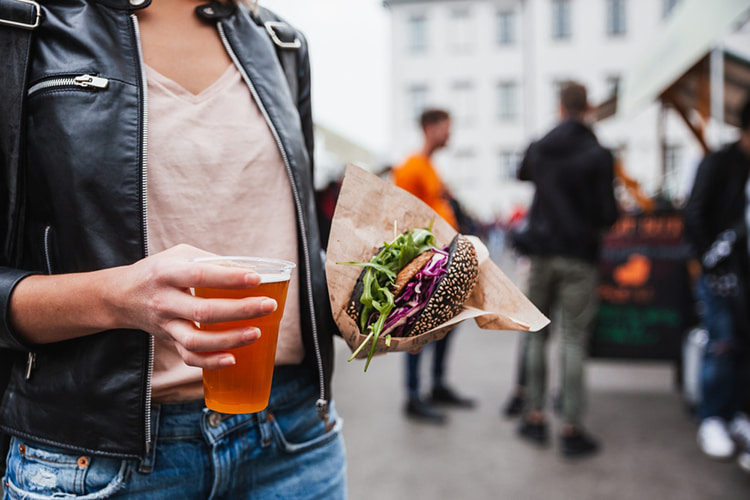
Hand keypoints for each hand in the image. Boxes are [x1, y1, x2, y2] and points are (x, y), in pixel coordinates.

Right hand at [111, 244, 276, 368]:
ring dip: (229, 339)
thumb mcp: (180, 255)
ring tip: (255, 332)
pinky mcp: (168, 341)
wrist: (121, 296)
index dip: (229, 278)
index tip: (257, 278)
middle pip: (204, 311)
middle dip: (240, 310)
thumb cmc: (160, 271)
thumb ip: (212, 261)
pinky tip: (233, 359)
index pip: (201, 275)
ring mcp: (166, 325)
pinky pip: (189, 357)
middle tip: (268, 305)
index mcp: (167, 273)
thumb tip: (251, 271)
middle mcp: (165, 301)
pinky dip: (211, 362)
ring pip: (196, 340)